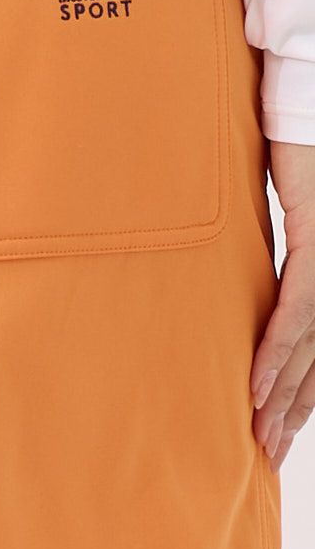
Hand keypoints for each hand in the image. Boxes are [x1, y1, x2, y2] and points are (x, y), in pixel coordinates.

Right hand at [251, 140, 314, 470]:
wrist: (304, 94)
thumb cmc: (289, 145)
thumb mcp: (278, 213)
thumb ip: (273, 259)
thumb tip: (240, 293)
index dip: (301, 394)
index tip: (276, 430)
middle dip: (293, 412)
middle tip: (268, 453)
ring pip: (313, 347)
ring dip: (283, 398)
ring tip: (260, 436)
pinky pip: (299, 311)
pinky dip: (277, 353)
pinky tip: (259, 387)